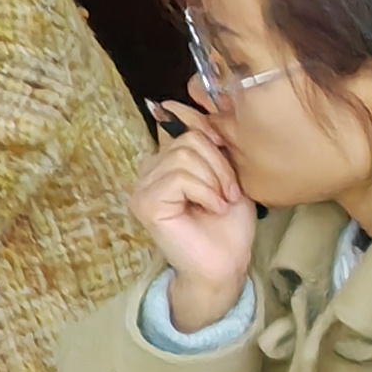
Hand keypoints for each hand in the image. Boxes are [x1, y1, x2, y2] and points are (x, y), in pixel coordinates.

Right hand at [133, 109, 259, 328]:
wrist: (225, 266)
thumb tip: (189, 105)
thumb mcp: (226, 176)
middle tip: (228, 193)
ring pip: (183, 158)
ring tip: (221, 202)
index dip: (210, 139)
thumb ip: (210, 146)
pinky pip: (178, 178)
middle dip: (218, 166)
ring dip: (213, 181)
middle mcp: (148, 172)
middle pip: (187, 141)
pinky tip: (211, 208)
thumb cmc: (228, 226)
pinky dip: (205, 192)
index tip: (228, 165)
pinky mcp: (145, 203)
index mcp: (165, 163)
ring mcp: (142, 188)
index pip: (182, 129)